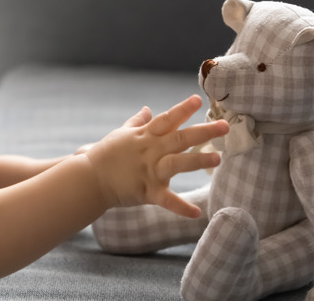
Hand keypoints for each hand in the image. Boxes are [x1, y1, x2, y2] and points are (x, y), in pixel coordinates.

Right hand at [85, 95, 227, 217]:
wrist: (88, 178)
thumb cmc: (104, 154)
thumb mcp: (121, 134)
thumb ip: (138, 122)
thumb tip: (148, 109)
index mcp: (145, 136)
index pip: (167, 119)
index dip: (183, 109)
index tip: (198, 100)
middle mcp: (150, 151)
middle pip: (180, 138)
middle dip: (203, 132)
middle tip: (225, 126)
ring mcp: (149, 171)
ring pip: (177, 164)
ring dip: (197, 161)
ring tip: (218, 158)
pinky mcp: (146, 191)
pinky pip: (166, 200)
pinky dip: (180, 207)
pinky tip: (196, 213)